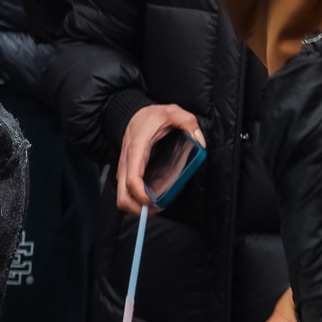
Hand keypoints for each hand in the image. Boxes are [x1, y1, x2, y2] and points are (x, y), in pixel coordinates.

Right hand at [116, 101, 205, 216]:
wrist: (134, 113)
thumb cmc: (152, 116)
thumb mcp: (172, 112)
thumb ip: (188, 122)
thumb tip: (200, 141)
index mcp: (137, 150)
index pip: (132, 180)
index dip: (141, 196)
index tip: (155, 202)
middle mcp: (126, 162)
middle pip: (121, 197)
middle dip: (137, 209)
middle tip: (156, 208)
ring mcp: (125, 169)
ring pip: (122, 197)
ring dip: (137, 206)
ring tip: (156, 205)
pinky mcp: (127, 172)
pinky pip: (127, 192)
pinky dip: (137, 199)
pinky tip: (153, 196)